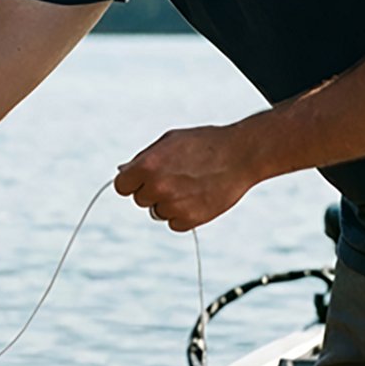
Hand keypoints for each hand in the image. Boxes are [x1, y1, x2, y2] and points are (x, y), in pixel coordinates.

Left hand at [114, 123, 262, 231]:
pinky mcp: (189, 219)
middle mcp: (157, 187)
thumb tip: (122, 172)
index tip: (142, 179)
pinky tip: (198, 197)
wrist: (242, 154)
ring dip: (168, 203)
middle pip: (140, 200)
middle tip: (177, 177)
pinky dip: (183, 215)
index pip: (121, 186)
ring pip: (157, 213)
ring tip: (191, 185)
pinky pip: (174, 224)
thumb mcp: (169, 141)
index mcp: (148, 166)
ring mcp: (173, 205)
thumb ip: (143, 158)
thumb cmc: (204, 143)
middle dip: (152, 191)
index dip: (132, 182)